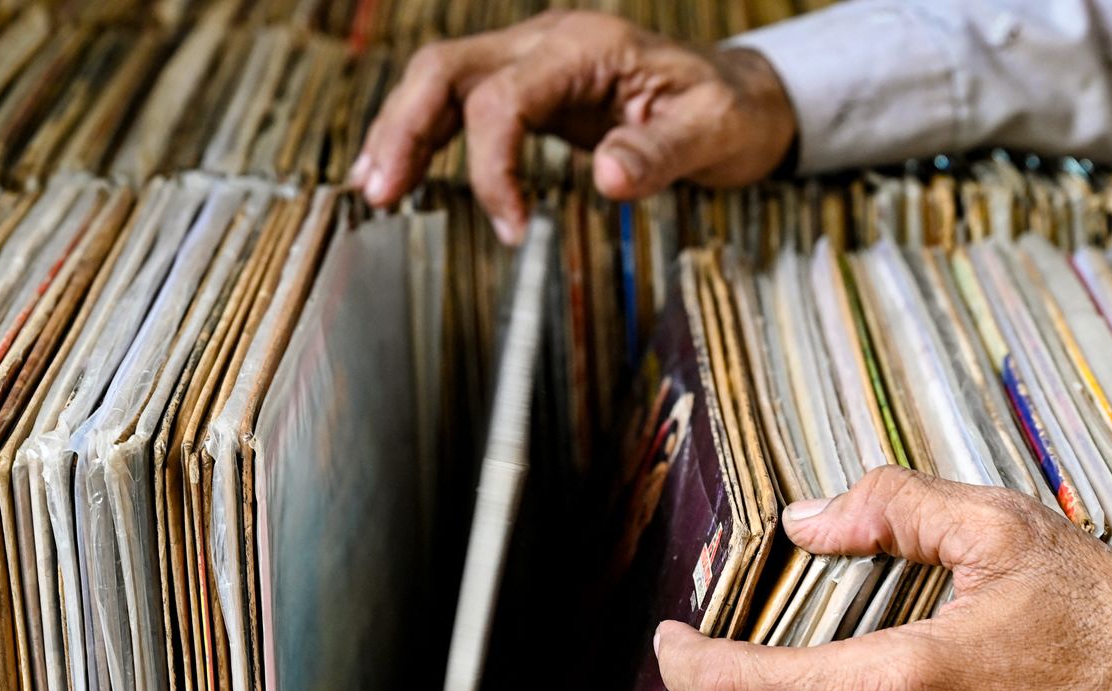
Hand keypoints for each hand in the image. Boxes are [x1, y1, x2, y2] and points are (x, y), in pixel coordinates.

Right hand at [351, 11, 796, 242]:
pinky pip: (457, 102)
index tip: (509, 226)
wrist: (737, 96)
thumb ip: (660, 154)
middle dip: (404, 128)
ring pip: (438, 79)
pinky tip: (397, 173)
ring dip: (400, 131)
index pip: (504, 96)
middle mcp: (547, 43)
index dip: (491, 163)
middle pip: (445, 68)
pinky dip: (422, 135)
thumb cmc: (726, 111)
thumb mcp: (713, 134)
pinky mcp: (526, 88)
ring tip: (373, 188)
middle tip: (381, 192)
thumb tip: (608, 180)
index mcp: (587, 48)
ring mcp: (531, 61)